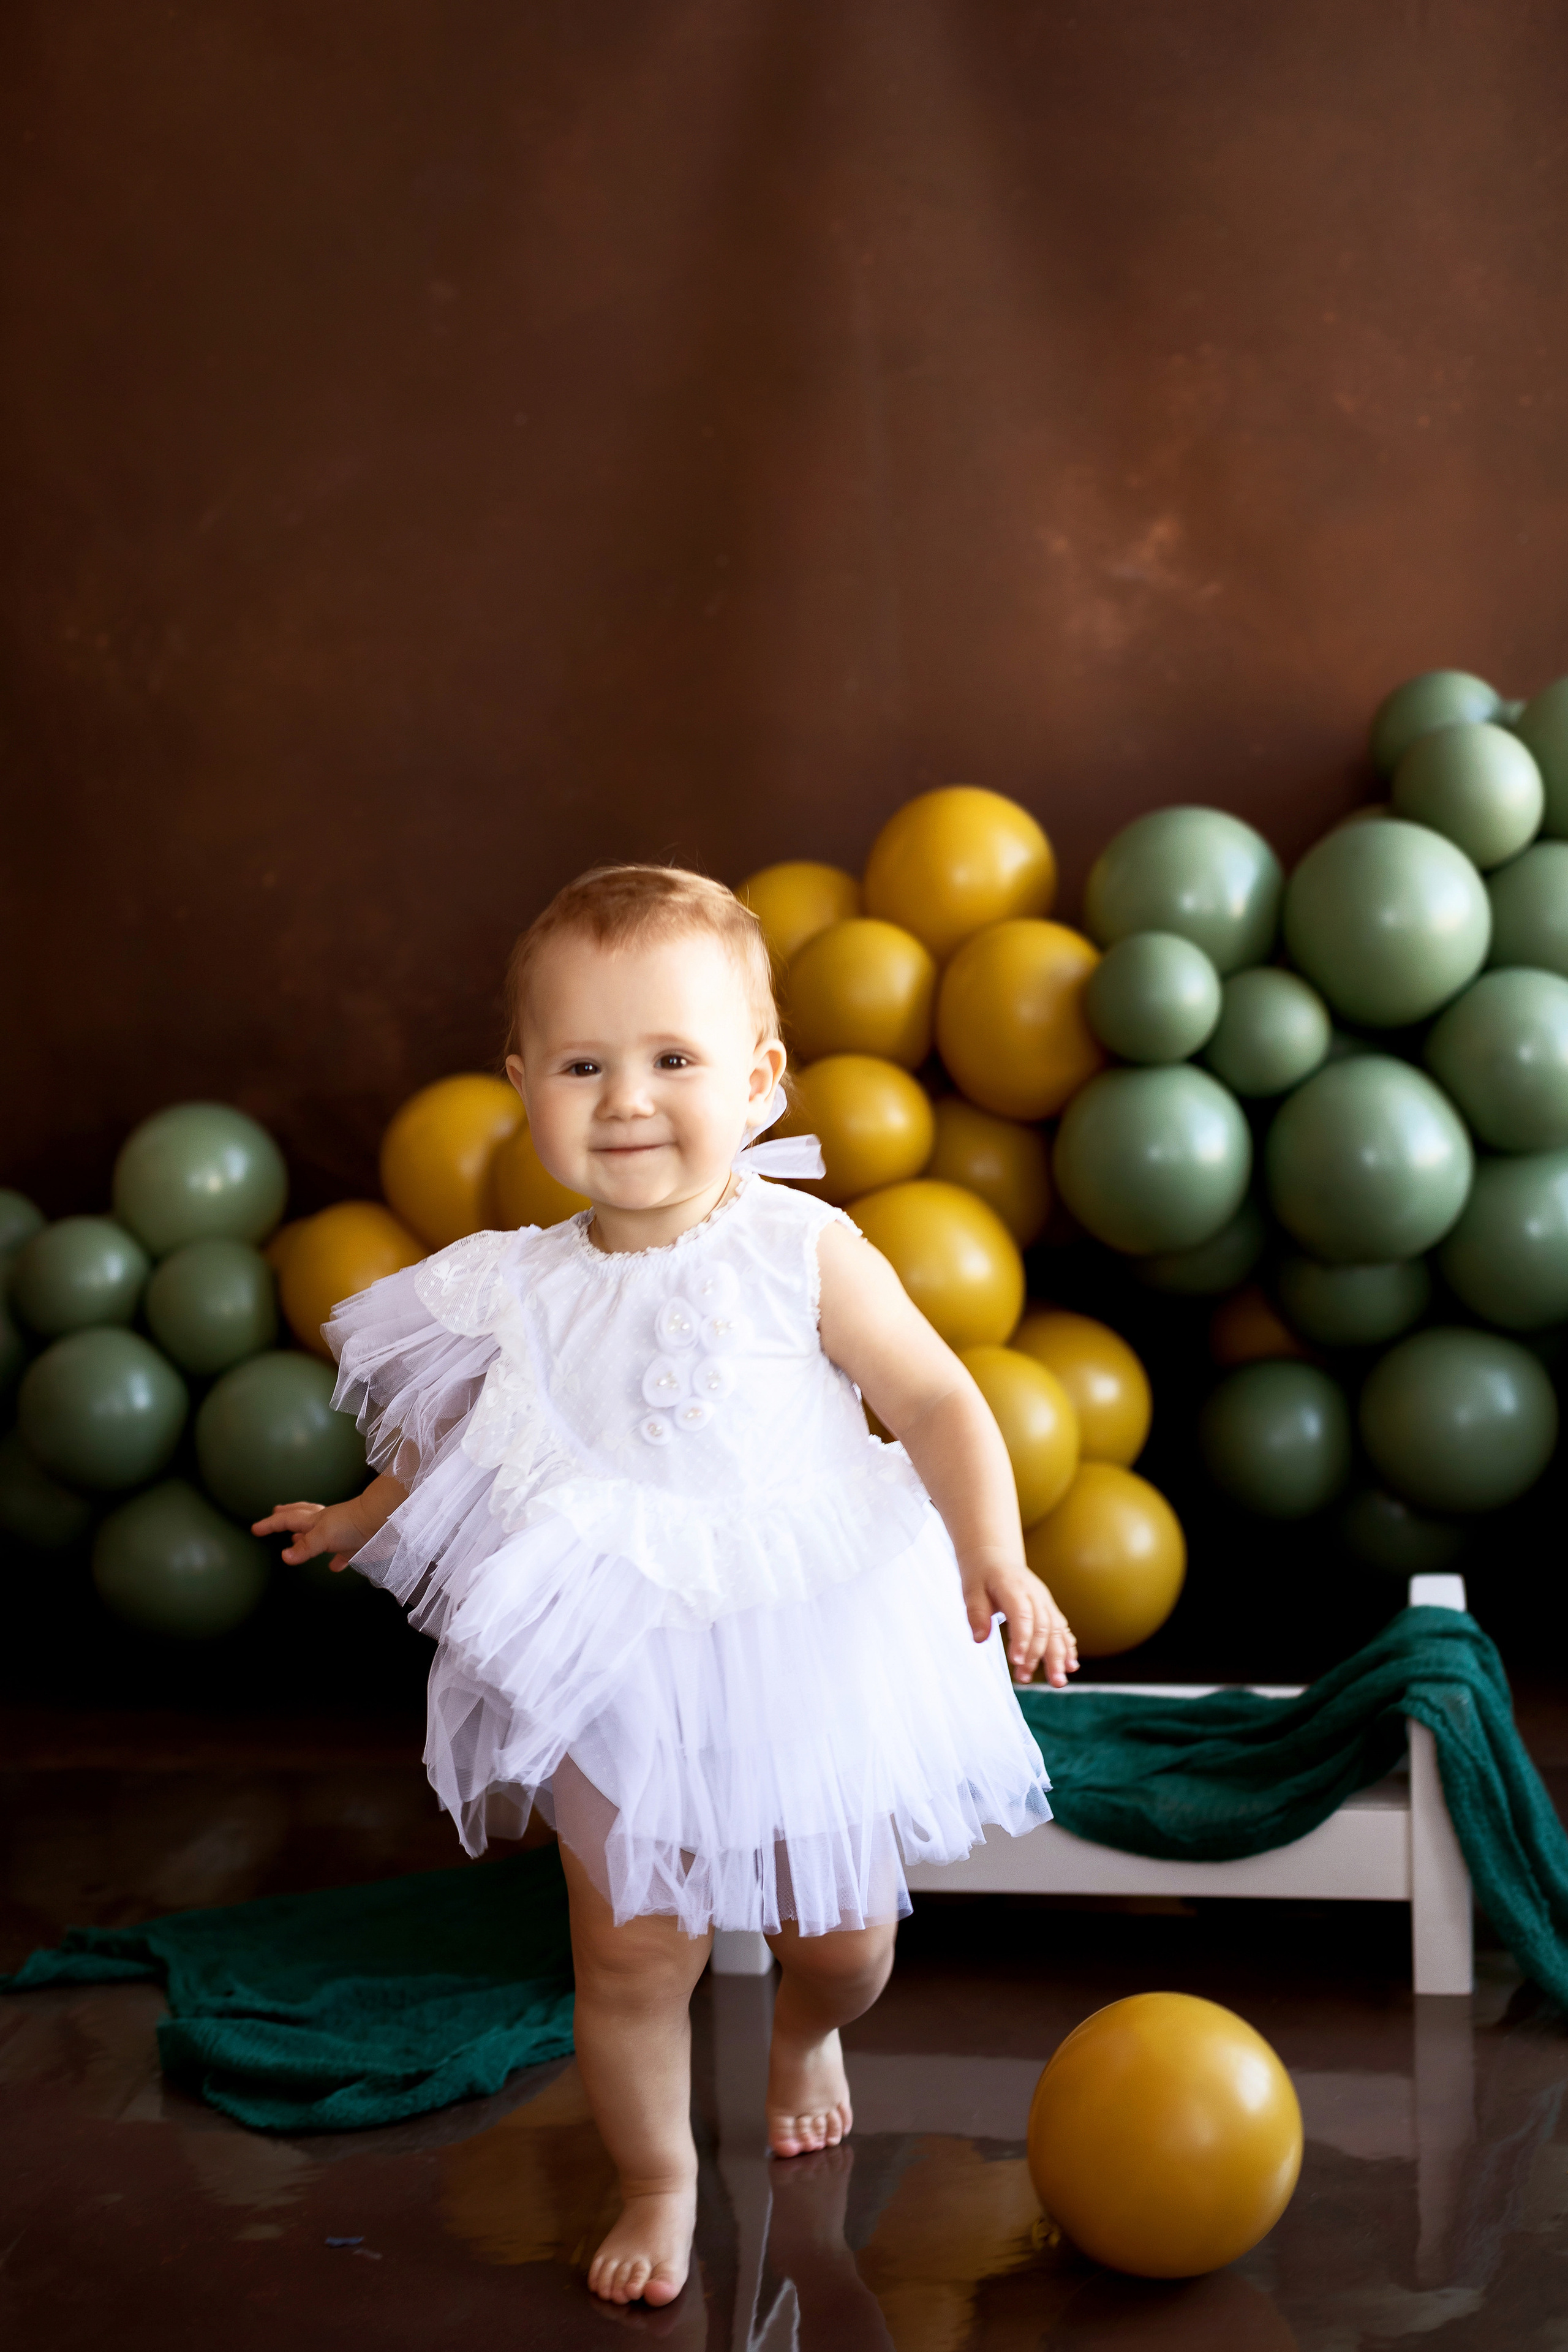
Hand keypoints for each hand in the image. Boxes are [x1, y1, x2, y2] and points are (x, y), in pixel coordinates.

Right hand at [251, 1498, 370, 1572]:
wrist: (382, 1520)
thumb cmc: (352, 1524)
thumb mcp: (323, 1535)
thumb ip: (304, 1547)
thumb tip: (284, 1556)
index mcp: (315, 1520)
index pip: (287, 1520)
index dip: (271, 1524)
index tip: (255, 1529)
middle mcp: (325, 1523)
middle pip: (301, 1517)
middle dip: (286, 1515)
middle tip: (275, 1512)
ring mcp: (340, 1533)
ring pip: (318, 1533)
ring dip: (306, 1536)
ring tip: (296, 1537)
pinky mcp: (354, 1544)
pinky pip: (341, 1553)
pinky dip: (335, 1560)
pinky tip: (333, 1566)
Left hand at [961, 1552, 1079, 1687]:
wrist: (996, 1558)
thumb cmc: (981, 1576)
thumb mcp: (970, 1591)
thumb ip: (976, 1614)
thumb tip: (979, 1639)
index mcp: (1013, 1588)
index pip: (1022, 1615)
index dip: (1021, 1639)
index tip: (1016, 1662)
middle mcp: (1034, 1594)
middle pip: (1043, 1627)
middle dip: (1038, 1655)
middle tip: (1027, 1679)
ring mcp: (1045, 1601)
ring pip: (1056, 1630)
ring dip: (1057, 1657)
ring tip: (1057, 1682)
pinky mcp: (1049, 1608)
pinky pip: (1062, 1628)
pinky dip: (1067, 1647)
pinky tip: (1070, 1666)